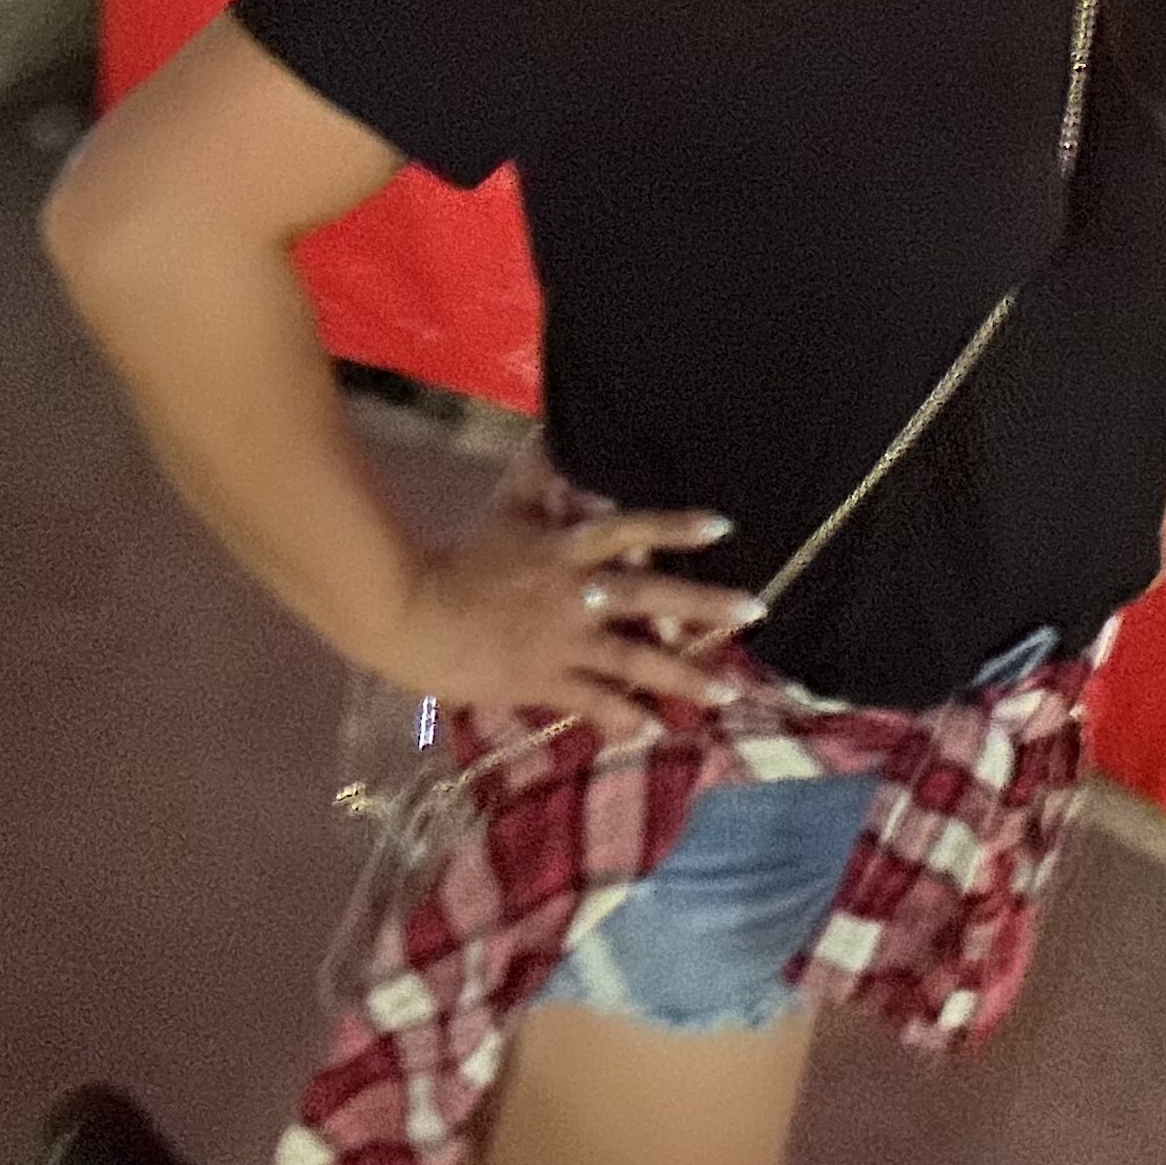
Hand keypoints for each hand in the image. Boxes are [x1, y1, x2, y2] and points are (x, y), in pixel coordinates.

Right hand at [370, 476, 769, 741]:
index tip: (723, 527)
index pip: (631, 530)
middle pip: (650, 598)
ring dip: (683, 677)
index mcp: (566, 548)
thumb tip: (555, 434)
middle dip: (706, 606)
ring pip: (634, 660)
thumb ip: (538, 476)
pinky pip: (592, 701)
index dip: (676, 528)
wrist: (409, 610)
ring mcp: (561, 640)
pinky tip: (651, 730)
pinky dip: (622, 717)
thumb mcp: (504, 508)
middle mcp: (574, 592)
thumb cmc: (457, 558)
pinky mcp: (541, 680)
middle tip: (756, 612)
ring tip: (726, 692)